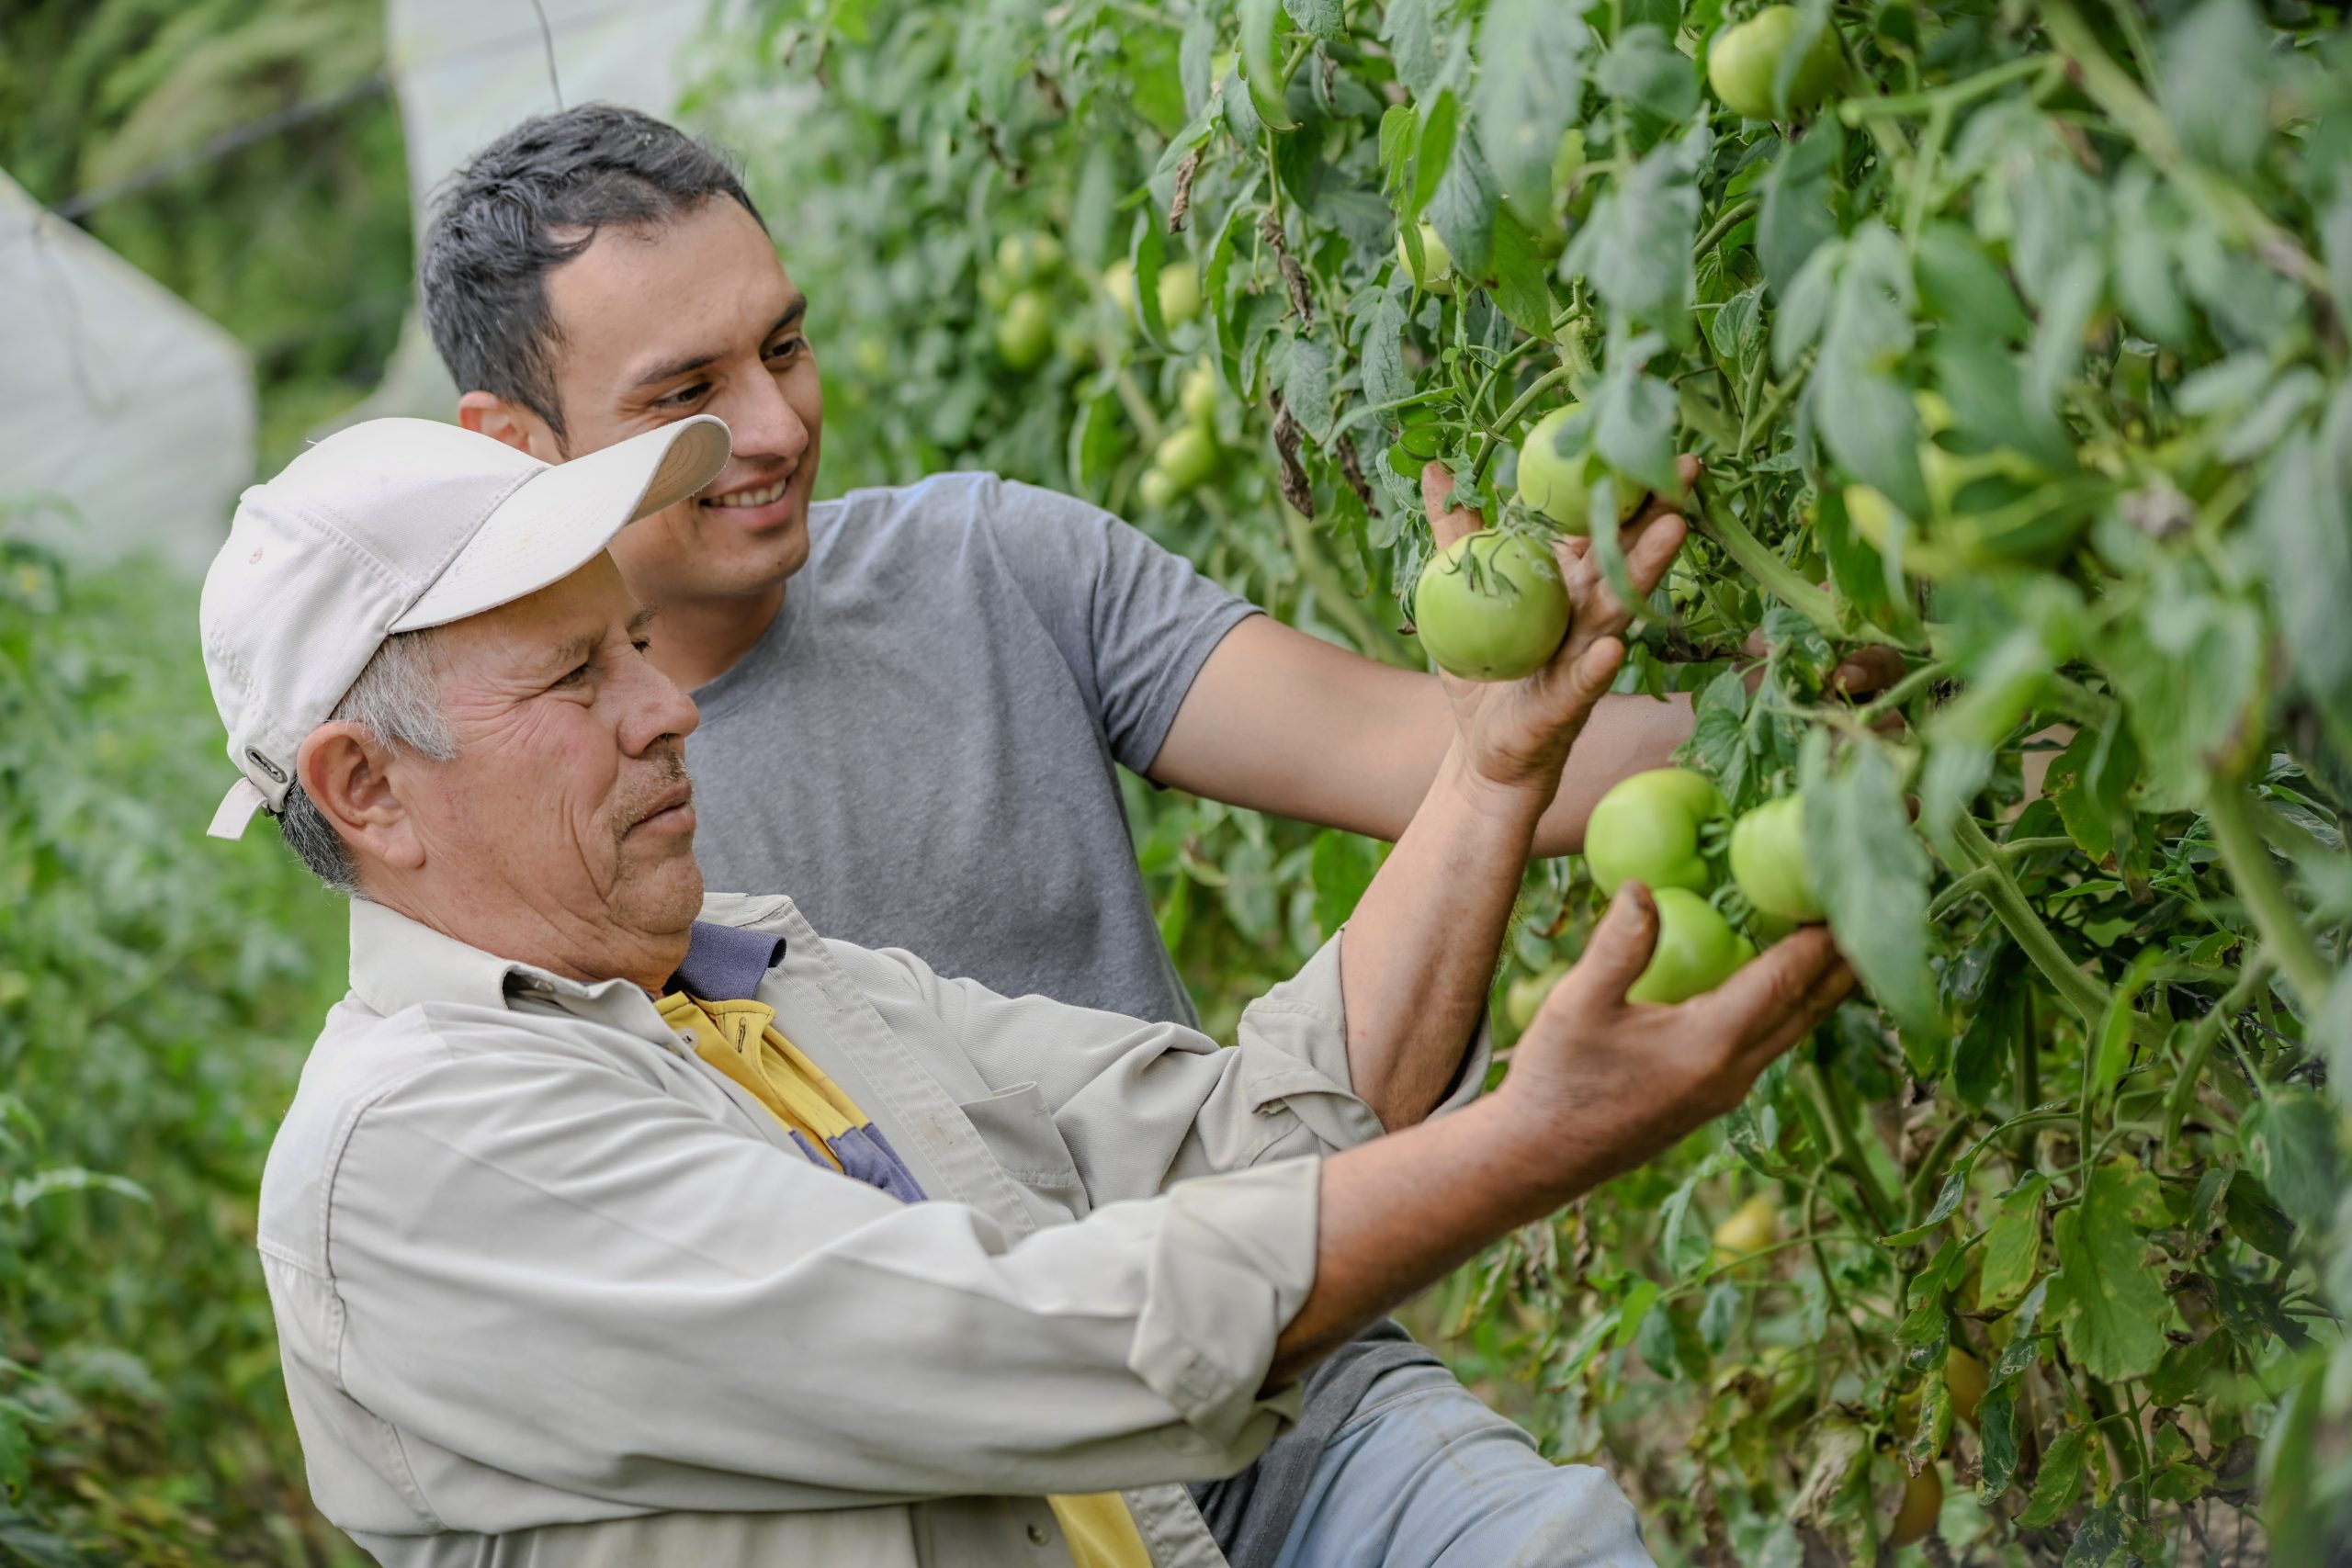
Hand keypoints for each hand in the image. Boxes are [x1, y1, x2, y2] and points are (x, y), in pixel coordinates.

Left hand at [1419, 456, 1698, 805]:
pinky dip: (1598, 665)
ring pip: (1617, 610)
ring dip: (1643, 571)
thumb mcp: (1457, 593)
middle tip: (1687, 469)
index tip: (1642, 437)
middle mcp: (1584, 615)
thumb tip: (1435, 468)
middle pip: (1621, 557)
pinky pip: (1584, 682)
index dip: (1617, 486)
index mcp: (1564, 584)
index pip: (1596, 527)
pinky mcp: (1566, 707)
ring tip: (1671, 531)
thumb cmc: (1483, 672)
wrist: (1482, 755)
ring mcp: (1582, 659)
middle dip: (1655, 513)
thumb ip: (1455, 534)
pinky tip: (1613, 646)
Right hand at [1495, 884, 1855, 1194]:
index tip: (1846, 889)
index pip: (1787, 978)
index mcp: (1710, 1043)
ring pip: (1795, 1028)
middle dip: (1843, 958)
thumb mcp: (1577, 1006)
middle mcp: (1734, 1070)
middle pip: (1809, 1007)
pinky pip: (1771, 1041)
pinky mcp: (1714, 1097)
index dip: (1823, 934)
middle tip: (1869, 907)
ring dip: (1822, 984)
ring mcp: (1727, 1089)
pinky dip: (1790, 1004)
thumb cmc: (1557, 1079)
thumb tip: (1644, 887)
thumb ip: (1618, 946)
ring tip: (1842, 939)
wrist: (1540, 1157)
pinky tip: (1780, 981)